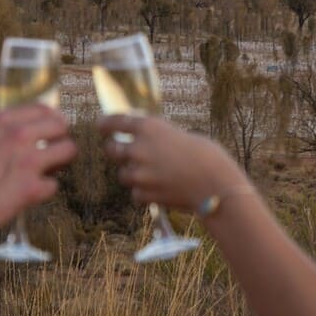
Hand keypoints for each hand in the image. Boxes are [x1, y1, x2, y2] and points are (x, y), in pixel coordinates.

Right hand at [0, 103, 76, 233]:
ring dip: (59, 163)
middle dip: (60, 139)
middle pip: (62, 126)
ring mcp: (27, 161)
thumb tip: (19, 131)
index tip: (52, 131)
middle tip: (53, 154)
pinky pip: (53, 186)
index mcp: (2, 119)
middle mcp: (18, 135)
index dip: (52, 121)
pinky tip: (27, 195)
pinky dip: (42, 191)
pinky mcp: (29, 189)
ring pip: (68, 152)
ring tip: (46, 173)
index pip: (44, 108)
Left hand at [98, 115, 244, 211]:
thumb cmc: (207, 156)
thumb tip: (149, 146)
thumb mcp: (180, 136)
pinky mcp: (144, 194)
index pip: (115, 121)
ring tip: (153, 175)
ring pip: (123, 174)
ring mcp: (139, 173)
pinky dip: (144, 193)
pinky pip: (135, 193)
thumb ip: (160, 139)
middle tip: (123, 152)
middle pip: (112, 149)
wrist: (215, 185)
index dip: (105, 123)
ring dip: (132, 174)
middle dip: (115, 150)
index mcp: (149, 127)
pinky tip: (160, 190)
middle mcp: (139, 148)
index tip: (100, 125)